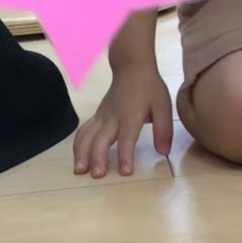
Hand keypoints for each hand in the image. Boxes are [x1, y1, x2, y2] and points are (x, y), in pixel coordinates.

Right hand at [72, 64, 173, 178]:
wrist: (131, 67)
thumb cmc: (149, 87)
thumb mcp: (164, 106)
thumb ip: (163, 130)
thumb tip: (163, 152)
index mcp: (131, 116)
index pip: (127, 138)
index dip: (126, 155)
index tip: (125, 172)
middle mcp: (113, 117)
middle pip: (101, 139)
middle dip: (97, 158)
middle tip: (97, 175)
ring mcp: (102, 116)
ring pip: (87, 135)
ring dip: (81, 153)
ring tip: (79, 170)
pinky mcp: (97, 116)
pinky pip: (83, 131)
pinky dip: (78, 145)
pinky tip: (78, 158)